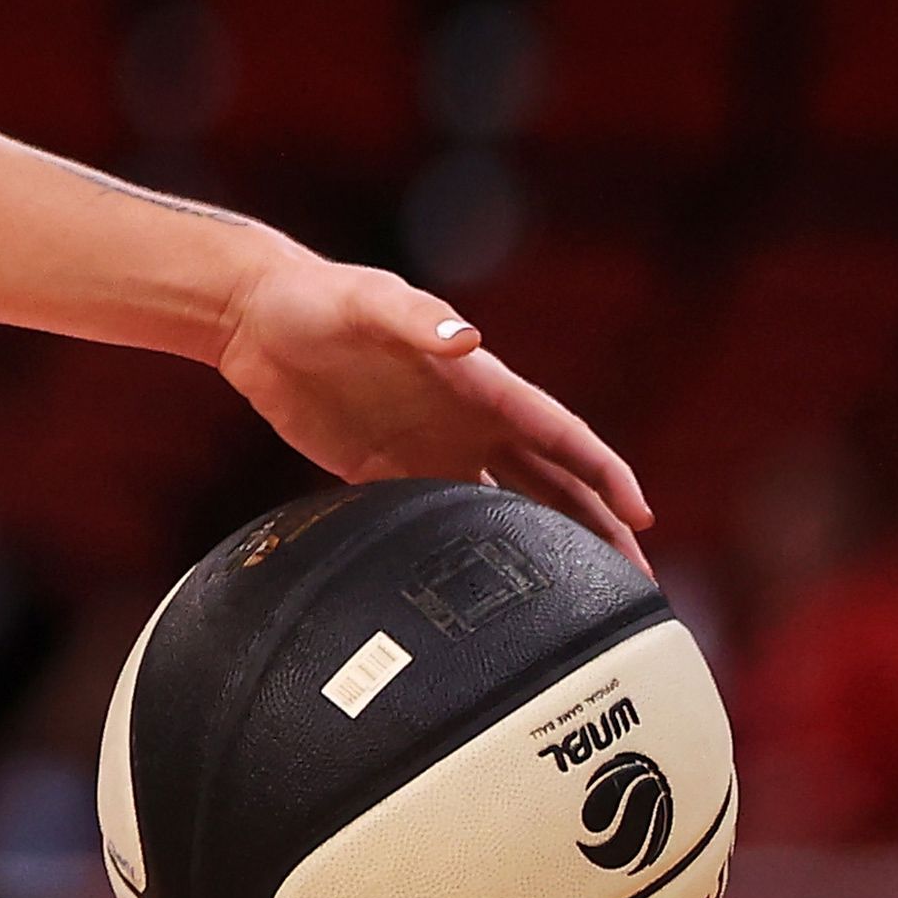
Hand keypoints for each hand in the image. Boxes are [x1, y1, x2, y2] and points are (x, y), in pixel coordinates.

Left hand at [214, 253, 655, 574]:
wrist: (255, 318)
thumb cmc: (319, 297)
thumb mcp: (370, 302)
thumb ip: (417, 320)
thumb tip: (466, 338)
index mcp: (481, 384)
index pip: (563, 436)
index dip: (606, 474)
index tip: (643, 517)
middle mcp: (467, 422)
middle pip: (552, 485)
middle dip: (598, 530)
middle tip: (636, 586)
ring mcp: (429, 450)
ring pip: (504, 510)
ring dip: (543, 548)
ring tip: (579, 600)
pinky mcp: (381, 471)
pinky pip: (434, 519)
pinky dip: (464, 555)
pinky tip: (483, 593)